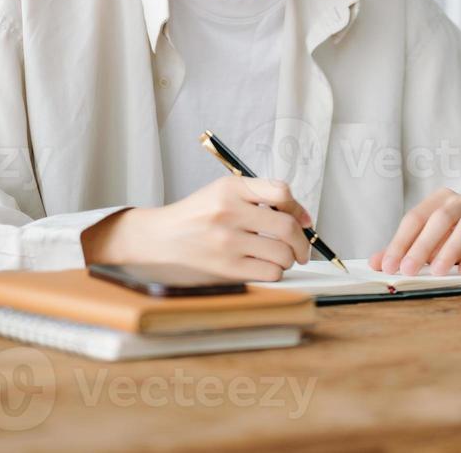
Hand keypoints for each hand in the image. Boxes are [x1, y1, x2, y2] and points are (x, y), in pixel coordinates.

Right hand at [80, 176, 313, 281]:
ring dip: (288, 259)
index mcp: (230, 188)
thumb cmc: (194, 218)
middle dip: (302, 242)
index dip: (298, 209)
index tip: (303, 220)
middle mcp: (229, 212)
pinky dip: (274, 272)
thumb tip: (302, 217)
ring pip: (282, 253)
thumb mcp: (221, 193)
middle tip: (302, 249)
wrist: (156, 240)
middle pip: (287, 227)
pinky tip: (264, 267)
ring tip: (279, 258)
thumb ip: (259, 198)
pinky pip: (270, 272)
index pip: (281, 192)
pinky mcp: (226, 268)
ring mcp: (227, 241)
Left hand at [369, 188, 460, 276]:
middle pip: (439, 219)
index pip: (414, 218)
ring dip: (450, 250)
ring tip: (438, 272)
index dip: (400, 242)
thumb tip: (376, 263)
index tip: (388, 266)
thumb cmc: (457, 235)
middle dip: (421, 246)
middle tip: (408, 270)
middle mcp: (460, 202)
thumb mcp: (430, 239)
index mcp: (438, 200)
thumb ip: (404, 249)